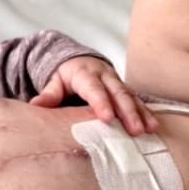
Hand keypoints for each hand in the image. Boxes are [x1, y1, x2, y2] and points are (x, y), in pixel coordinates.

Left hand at [30, 56, 157, 135]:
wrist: (80, 60)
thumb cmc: (65, 75)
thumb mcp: (54, 81)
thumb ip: (48, 94)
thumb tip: (35, 105)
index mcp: (86, 74)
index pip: (94, 89)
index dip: (101, 103)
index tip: (107, 118)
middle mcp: (105, 76)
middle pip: (119, 93)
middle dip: (128, 112)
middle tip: (135, 130)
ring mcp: (117, 82)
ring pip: (131, 97)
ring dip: (141, 114)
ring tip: (149, 129)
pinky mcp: (124, 90)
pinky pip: (136, 101)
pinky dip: (145, 113)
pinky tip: (153, 126)